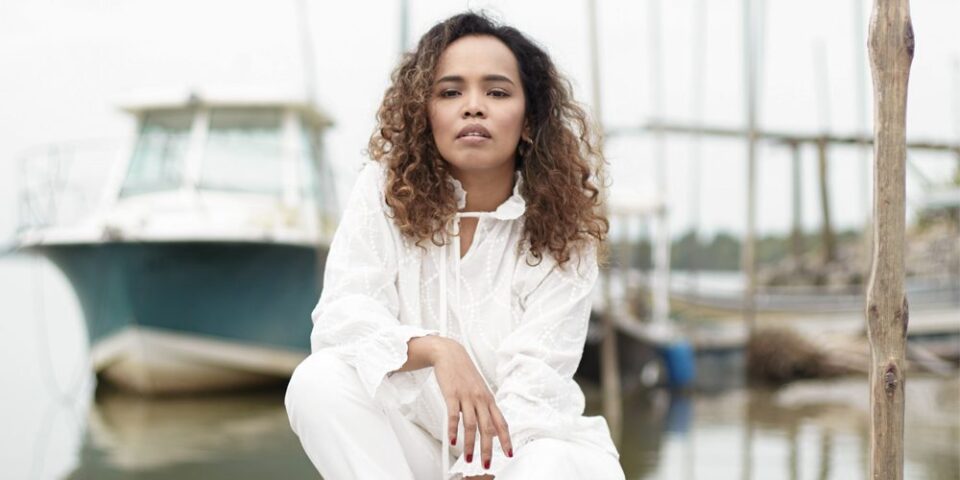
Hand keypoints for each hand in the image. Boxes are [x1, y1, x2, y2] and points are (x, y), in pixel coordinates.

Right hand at [431, 338, 512, 469]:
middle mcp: (480, 399)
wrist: (450, 354)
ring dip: (469, 444)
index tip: (509, 453)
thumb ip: (485, 409)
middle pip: (487, 428)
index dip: (506, 439)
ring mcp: (467, 396)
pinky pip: (454, 415)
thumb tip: (493, 429)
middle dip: (488, 448)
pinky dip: (453, 430)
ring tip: (468, 458)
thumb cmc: (464, 373)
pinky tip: (452, 441)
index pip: (501, 423)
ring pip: (471, 424)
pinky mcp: (452, 394)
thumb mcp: (479, 390)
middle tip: (487, 464)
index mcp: (489, 399)